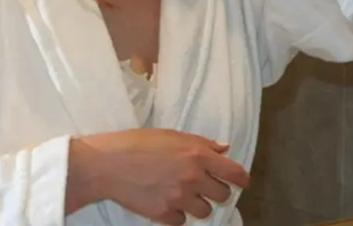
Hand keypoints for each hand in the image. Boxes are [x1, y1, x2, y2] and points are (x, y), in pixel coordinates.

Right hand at [66, 129, 250, 224]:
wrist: (109, 165)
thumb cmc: (139, 143)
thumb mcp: (173, 135)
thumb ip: (202, 143)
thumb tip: (224, 149)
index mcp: (197, 154)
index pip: (232, 171)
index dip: (241, 178)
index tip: (243, 181)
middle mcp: (192, 178)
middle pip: (222, 195)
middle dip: (217, 190)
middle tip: (206, 185)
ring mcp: (178, 199)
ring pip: (204, 212)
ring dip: (199, 204)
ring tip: (186, 194)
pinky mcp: (163, 215)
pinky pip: (182, 222)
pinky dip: (179, 214)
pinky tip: (169, 202)